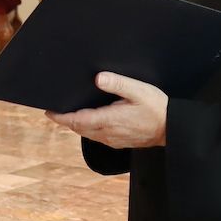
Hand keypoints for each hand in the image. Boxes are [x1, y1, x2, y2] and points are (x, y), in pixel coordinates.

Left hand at [47, 73, 167, 148]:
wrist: (171, 129)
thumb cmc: (156, 108)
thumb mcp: (138, 90)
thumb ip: (118, 83)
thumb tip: (98, 78)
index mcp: (109, 120)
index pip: (77, 120)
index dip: (61, 117)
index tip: (49, 111)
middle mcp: (108, 133)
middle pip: (79, 128)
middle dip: (66, 120)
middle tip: (56, 110)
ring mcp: (113, 139)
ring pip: (87, 134)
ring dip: (77, 125)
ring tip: (69, 114)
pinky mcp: (119, 142)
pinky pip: (97, 137)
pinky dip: (88, 129)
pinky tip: (90, 121)